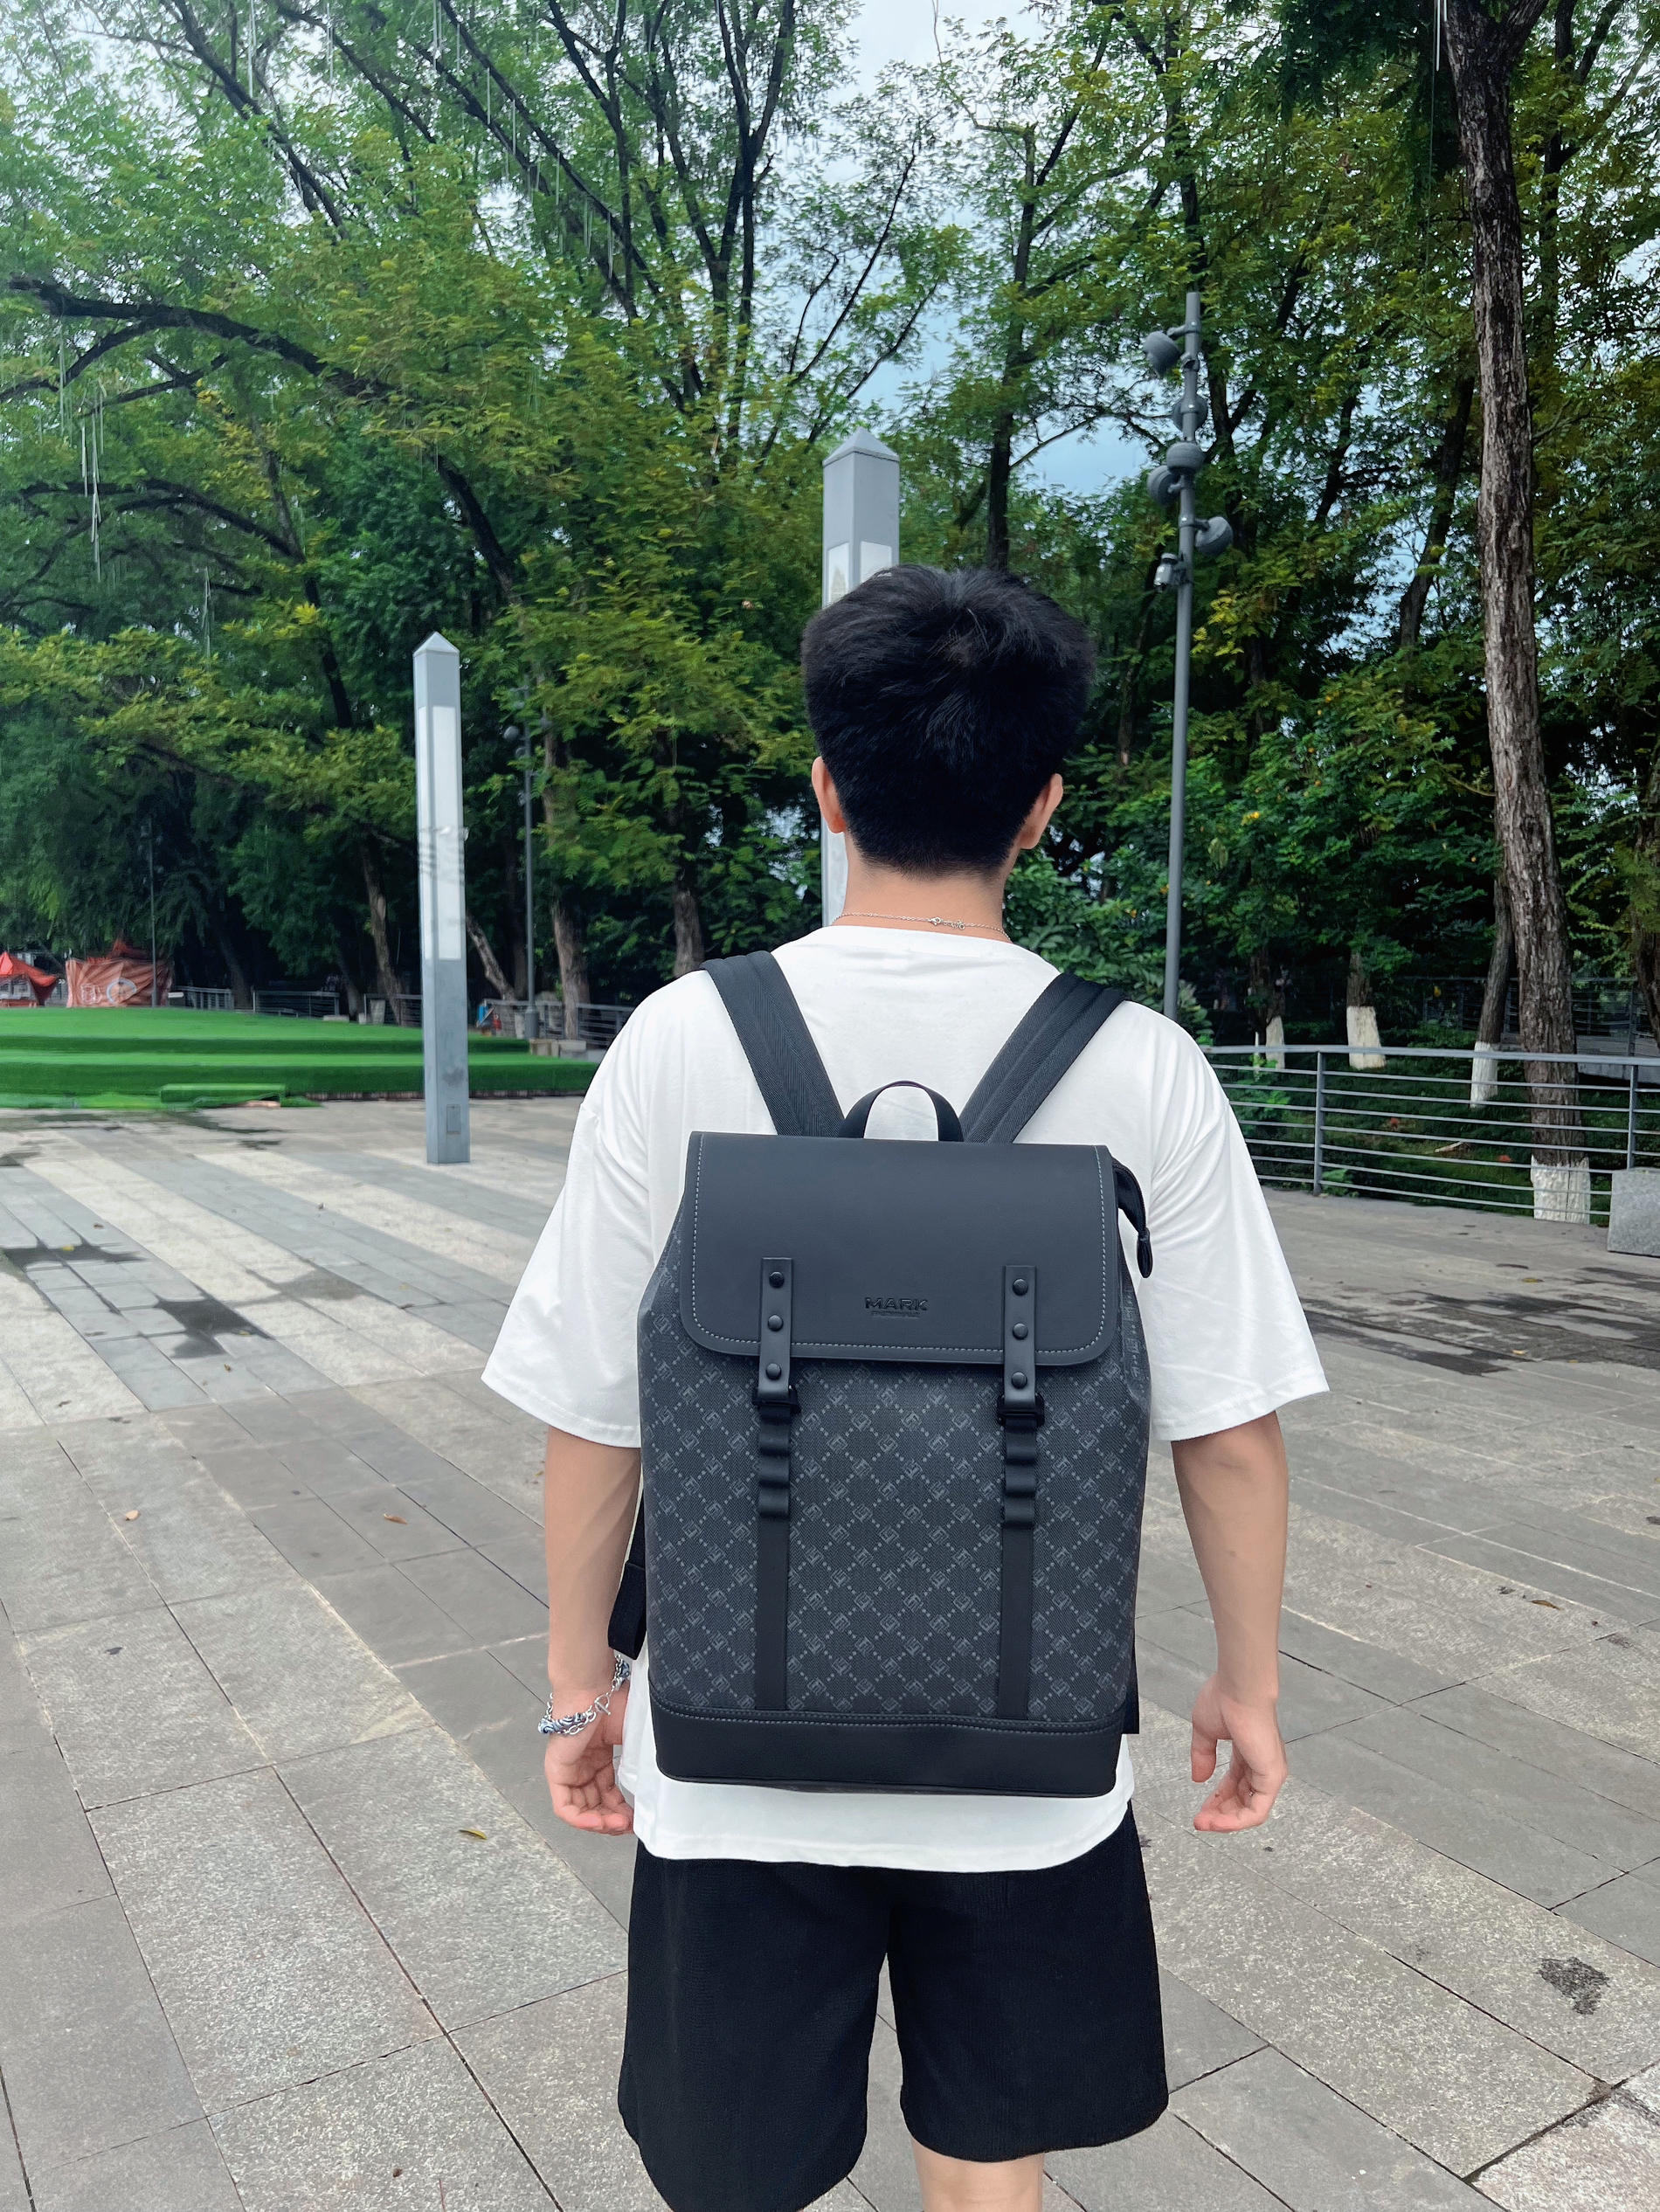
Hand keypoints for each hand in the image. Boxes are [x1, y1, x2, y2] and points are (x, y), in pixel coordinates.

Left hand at [544, 1682, 632, 1834]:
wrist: (595, 1688)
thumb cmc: (615, 1702)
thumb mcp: (634, 1739)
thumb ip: (642, 1762)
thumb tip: (657, 1787)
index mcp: (599, 1759)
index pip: (609, 1795)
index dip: (623, 1811)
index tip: (638, 1819)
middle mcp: (583, 1767)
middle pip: (596, 1806)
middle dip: (613, 1820)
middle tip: (630, 1826)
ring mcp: (569, 1770)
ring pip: (581, 1811)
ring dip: (600, 1823)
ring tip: (618, 1825)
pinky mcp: (556, 1771)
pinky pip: (564, 1806)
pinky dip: (581, 1820)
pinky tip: (599, 1822)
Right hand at [1190, 1673, 1286, 1831]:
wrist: (1239, 1688)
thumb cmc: (1225, 1699)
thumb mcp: (1205, 1731)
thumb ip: (1202, 1756)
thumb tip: (1199, 1778)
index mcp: (1248, 1752)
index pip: (1234, 1785)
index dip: (1216, 1800)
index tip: (1199, 1810)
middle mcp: (1262, 1764)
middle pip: (1242, 1801)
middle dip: (1219, 1813)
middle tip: (1200, 1821)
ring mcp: (1269, 1772)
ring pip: (1250, 1810)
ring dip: (1225, 1821)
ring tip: (1204, 1824)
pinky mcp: (1271, 1777)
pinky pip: (1256, 1811)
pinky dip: (1236, 1820)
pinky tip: (1218, 1822)